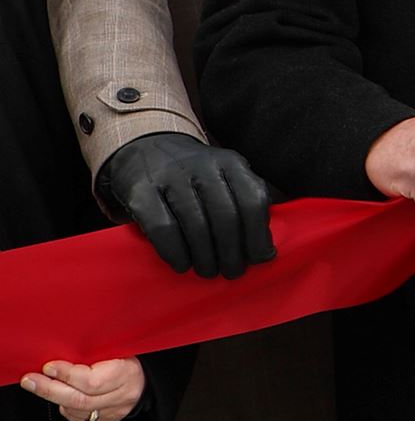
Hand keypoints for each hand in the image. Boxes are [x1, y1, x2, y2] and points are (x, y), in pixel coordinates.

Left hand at [20, 359, 145, 420]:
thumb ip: (91, 353)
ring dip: (54, 398)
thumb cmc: (125, 359)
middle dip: (49, 389)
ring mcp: (114, 412)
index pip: (91, 381)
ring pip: (76, 410)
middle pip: (79, 399)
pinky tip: (60, 397)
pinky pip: (79, 419)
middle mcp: (122, 396)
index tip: (47, 366)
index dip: (67, 375)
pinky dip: (65, 408)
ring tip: (39, 385)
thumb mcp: (116, 349)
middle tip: (29, 381)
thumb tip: (59, 351)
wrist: (145, 380)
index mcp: (126, 373)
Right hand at [98, 133, 274, 278]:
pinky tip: (182, 264)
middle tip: (232, 272)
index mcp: (230, 163)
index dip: (258, 235)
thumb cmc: (196, 175)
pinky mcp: (141, 191)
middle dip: (232, 252)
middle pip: (226, 217)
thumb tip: (266, 247)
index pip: (253, 201)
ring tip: (209, 271)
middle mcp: (202, 166)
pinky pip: (163, 229)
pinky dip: (175, 253)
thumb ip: (247, 200)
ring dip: (206, 258)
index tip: (259, 258)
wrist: (145, 148)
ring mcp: (170, 177)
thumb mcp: (228, 175)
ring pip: (196, 226)